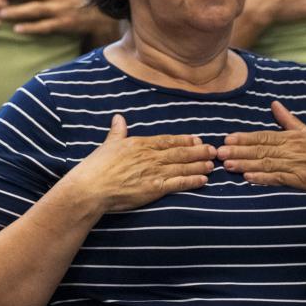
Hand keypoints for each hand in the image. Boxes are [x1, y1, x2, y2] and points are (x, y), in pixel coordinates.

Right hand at [63, 115, 214, 215]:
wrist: (92, 187)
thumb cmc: (97, 166)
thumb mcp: (108, 144)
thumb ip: (117, 132)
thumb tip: (119, 118)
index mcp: (139, 144)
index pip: (167, 140)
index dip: (184, 140)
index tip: (197, 139)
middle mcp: (150, 156)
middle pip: (180, 152)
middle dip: (199, 151)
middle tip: (213, 150)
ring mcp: (155, 172)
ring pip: (183, 166)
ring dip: (199, 165)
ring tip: (212, 164)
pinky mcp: (156, 188)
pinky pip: (179, 183)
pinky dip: (193, 181)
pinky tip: (203, 180)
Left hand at [217, 101, 305, 196]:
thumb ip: (288, 119)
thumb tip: (274, 104)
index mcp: (292, 138)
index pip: (264, 136)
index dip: (245, 138)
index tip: (227, 139)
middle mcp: (292, 151)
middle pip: (261, 150)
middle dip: (239, 151)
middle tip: (219, 153)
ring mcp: (296, 166)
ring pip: (266, 164)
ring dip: (246, 165)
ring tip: (228, 165)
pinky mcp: (301, 181)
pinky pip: (279, 179)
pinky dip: (263, 179)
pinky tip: (248, 178)